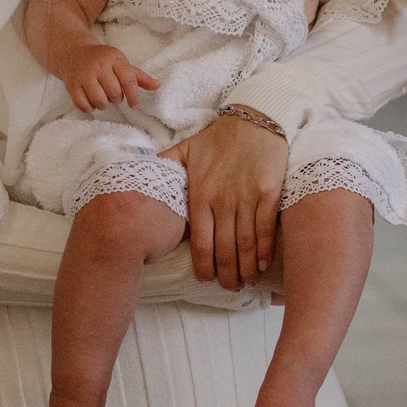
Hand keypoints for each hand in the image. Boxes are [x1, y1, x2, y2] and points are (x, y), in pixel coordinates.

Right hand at [58, 44, 157, 112]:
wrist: (73, 52)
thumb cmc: (102, 60)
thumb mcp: (121, 63)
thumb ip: (138, 76)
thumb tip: (157, 86)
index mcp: (114, 58)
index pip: (129, 80)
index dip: (133, 96)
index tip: (134, 104)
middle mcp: (98, 65)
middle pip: (114, 93)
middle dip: (116, 99)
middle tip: (113, 95)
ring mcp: (83, 75)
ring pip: (99, 100)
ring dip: (104, 105)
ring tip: (103, 98)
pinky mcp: (71, 84)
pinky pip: (83, 104)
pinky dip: (89, 108)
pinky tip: (91, 101)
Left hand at [170, 113, 289, 290]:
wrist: (254, 119)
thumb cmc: (219, 137)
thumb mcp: (185, 149)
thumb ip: (164, 166)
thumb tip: (138, 173)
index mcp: (201, 194)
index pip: (199, 242)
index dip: (203, 266)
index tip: (205, 279)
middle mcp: (223, 201)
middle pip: (224, 250)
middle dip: (226, 275)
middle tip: (228, 287)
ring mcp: (247, 198)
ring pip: (245, 244)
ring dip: (246, 268)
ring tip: (245, 282)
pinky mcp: (269, 194)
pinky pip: (265, 229)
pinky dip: (264, 250)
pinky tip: (262, 264)